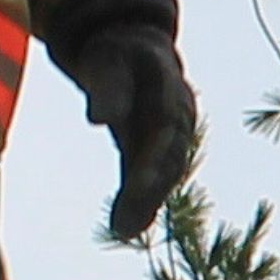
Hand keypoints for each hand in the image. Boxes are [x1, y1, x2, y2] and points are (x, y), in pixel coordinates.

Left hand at [60, 23, 197, 243]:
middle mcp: (180, 112)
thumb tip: (99, 120)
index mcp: (168, 85)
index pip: (167, 123)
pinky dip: (144, 201)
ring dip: (148, 201)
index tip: (138, 183)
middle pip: (172, 155)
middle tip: (126, 221)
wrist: (135, 51)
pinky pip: (156, 176)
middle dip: (151, 189)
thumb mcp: (106, 62)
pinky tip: (127, 227)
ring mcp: (176, 131)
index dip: (156, 155)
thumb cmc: (117, 55)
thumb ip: (108, 89)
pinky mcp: (162, 146)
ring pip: (168, 171)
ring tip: (123, 229)